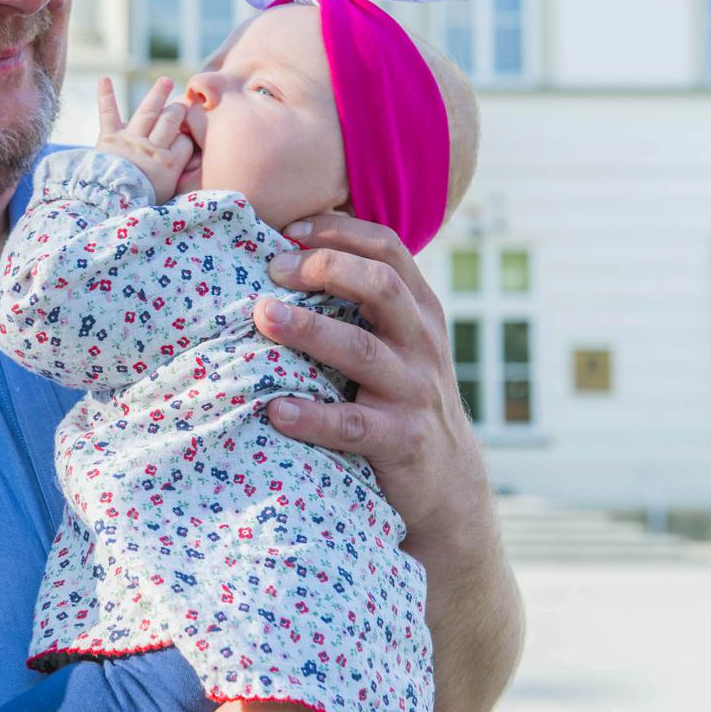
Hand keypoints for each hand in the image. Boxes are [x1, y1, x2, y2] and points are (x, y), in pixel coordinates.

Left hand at [96, 75, 194, 203]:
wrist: (109, 204)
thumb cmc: (140, 203)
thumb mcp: (169, 194)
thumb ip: (181, 175)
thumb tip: (196, 161)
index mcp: (168, 163)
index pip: (185, 140)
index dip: (188, 135)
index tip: (189, 132)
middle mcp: (151, 147)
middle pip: (170, 121)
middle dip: (178, 110)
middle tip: (183, 102)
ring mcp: (130, 140)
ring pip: (148, 111)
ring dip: (157, 94)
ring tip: (165, 81)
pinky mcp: (109, 137)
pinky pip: (109, 113)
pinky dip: (106, 95)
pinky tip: (104, 79)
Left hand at [254, 214, 493, 554]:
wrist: (447, 482)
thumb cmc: (399, 396)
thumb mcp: (397, 342)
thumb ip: (361, 302)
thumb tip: (282, 255)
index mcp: (418, 310)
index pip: (388, 249)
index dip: (339, 231)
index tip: (289, 229)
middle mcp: (421, 343)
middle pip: (381, 286)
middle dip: (326, 268)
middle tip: (273, 268)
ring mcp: (413, 392)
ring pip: (362, 350)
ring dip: (309, 329)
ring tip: (263, 317)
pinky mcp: (400, 440)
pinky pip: (352, 424)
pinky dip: (312, 415)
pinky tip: (275, 408)